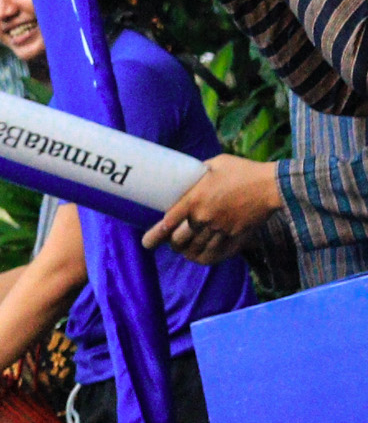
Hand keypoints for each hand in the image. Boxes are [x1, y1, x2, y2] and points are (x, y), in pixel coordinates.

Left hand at [142, 154, 281, 263]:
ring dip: (187, 253)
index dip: (155, 235)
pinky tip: (201, 257)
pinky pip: (216, 254)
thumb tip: (188, 174)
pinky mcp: (236, 237)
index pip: (167, 223)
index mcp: (195, 199)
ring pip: (196, 250)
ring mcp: (220, 229)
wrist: (273, 185)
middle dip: (173, 244)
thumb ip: (198, 173)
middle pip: (179, 241)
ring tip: (184, 252)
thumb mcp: (216, 164)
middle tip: (172, 243)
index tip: (148, 242)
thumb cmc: (244, 171)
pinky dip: (206, 258)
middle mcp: (204, 217)